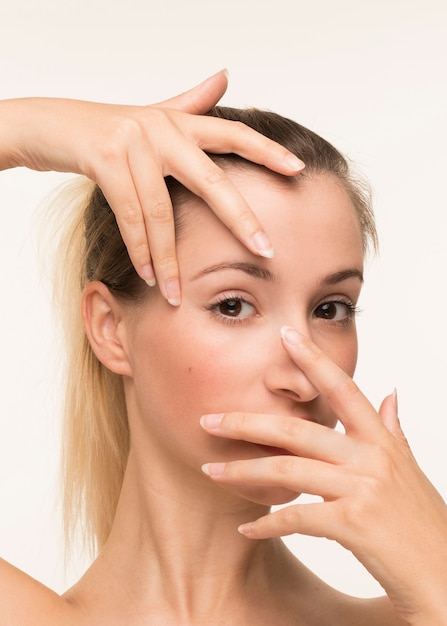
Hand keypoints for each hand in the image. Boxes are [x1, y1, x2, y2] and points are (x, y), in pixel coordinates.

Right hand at [0, 71, 303, 303]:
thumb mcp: (153, 116)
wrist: (52, 124)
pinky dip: (139, 249)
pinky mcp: (105, 157)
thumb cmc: (110, 128)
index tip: (299, 170)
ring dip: (169, 258)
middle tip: (266, 251)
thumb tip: (225, 76)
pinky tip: (148, 276)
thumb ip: (191, 103)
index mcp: (180, 123)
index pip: (233, 135)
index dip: (267, 151)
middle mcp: (163, 129)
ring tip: (177, 294)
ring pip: (161, 211)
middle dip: (240, 218)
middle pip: (211, 178)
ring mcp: (134, 141)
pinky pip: (129, 214)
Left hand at [200, 326, 446, 623]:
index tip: (285, 335)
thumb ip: (392, 429)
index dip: (313, 360)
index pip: (342, 389)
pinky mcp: (354, 524)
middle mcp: (371, 458)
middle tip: (208, 420)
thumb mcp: (407, 468)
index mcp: (380, 440)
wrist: (443, 575)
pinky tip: (246, 528)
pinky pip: (297, 518)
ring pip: (288, 470)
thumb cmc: (421, 522)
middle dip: (246, 423)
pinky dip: (267, 524)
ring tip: (211, 472)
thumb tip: (389, 394)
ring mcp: (363, 490)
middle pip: (297, 430)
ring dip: (243, 472)